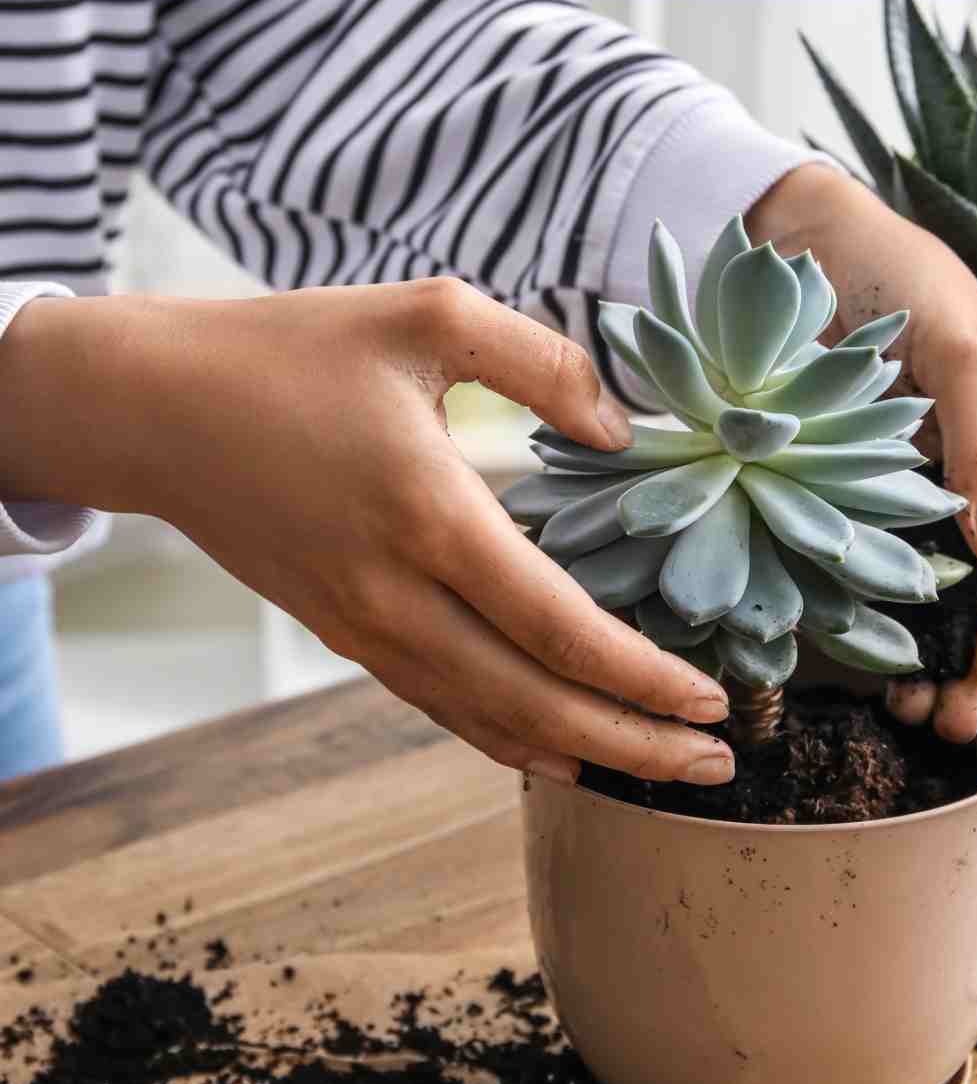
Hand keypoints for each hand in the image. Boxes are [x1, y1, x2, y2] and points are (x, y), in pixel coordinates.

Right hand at [0, 285, 732, 784]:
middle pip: (533, 702)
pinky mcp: (338, 630)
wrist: (153, 408)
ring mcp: (361, 624)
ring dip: (580, 753)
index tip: (712, 700)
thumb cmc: (290, 348)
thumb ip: (542, 361)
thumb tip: (621, 431)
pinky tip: (553, 752)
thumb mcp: (427, 312)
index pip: (559, 628)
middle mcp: (396, 593)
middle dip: (634, 744)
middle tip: (716, 767)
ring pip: (485, 720)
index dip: (642, 676)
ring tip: (656, 770)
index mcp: (429, 514)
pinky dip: (504, 739)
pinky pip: (437, 703)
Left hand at [748, 166, 976, 739]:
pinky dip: (875, 609)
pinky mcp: (866, 488)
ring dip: (927, 650)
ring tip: (903, 707)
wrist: (806, 242)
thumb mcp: (957, 347)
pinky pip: (879, 559)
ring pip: (941, 587)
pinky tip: (860, 653)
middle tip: (941, 721)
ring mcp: (926, 486)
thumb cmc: (901, 275)